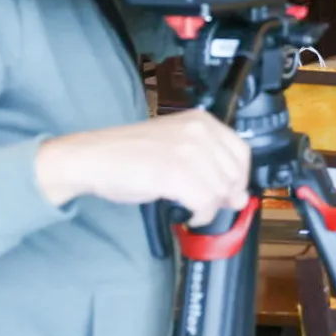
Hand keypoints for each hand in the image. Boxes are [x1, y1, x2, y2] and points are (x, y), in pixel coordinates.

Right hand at [36, 110, 251, 227]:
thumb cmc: (131, 154)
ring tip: (194, 210)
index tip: (230, 193)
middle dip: (226, 196)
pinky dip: (201, 215)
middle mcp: (199, 131)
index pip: (242, 152)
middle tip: (209, 206)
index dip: (240, 178)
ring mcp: (187, 150)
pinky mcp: (175, 172)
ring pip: (220, 191)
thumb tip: (241, 198)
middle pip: (233, 174)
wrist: (93, 158)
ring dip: (211, 208)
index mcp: (202, 120)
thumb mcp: (176, 148)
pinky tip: (189, 215)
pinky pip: (205, 202)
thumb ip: (209, 166)